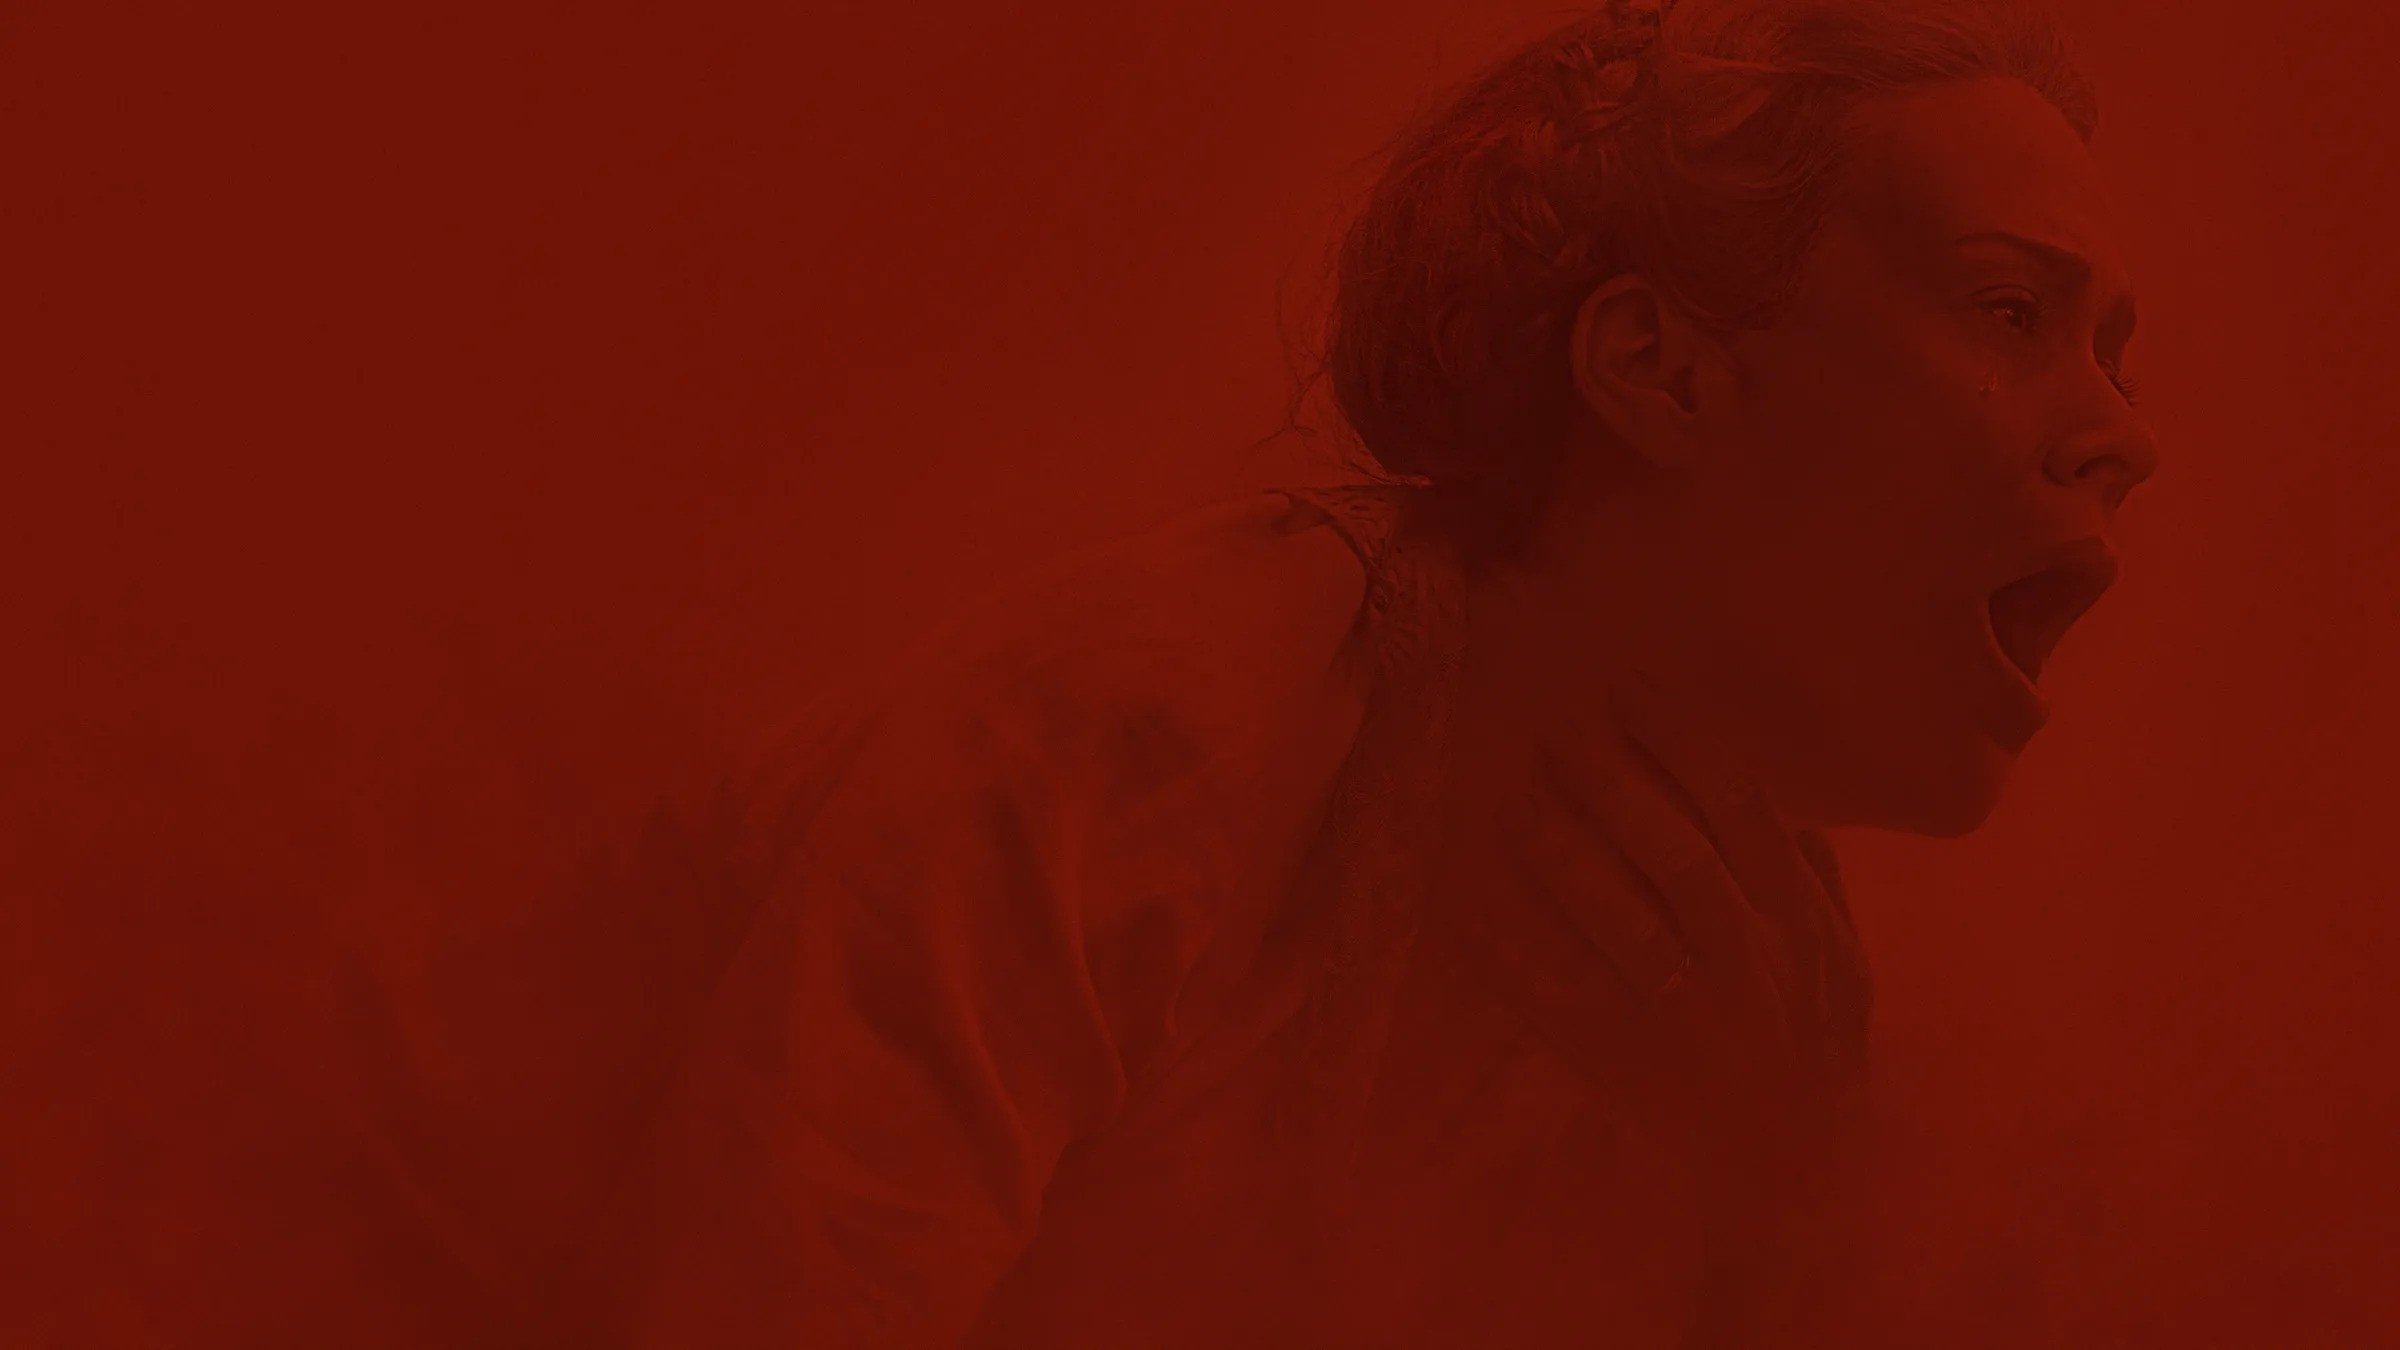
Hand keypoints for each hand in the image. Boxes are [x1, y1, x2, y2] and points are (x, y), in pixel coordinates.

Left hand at [1496, 666, 1871, 1145]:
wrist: (1802, 1183)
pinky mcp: (1631, 1069)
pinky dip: (1517, 963)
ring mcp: (1690, 1022)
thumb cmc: (1816, 1055)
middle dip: (1620, 788)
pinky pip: (1566, 1009)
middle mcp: (1750, 968)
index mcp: (1802, 930)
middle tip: (1558, 730)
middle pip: (1682, 860)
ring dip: (1565, 863)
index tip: (1631, 687)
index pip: (1746, 816)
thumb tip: (1777, 794)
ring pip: (1624, 928)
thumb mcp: (1841, 966)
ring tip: (1513, 804)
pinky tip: (1466, 915)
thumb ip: (1811, 880)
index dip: (1687, 745)